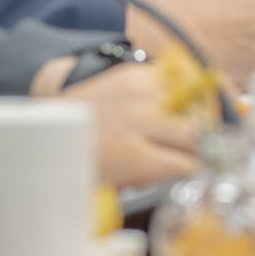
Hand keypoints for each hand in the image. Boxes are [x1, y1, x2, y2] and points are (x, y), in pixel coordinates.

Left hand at [65, 62, 199, 187]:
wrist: (54, 118)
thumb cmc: (83, 156)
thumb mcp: (111, 183)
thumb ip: (150, 178)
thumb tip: (185, 168)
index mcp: (132, 156)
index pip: (188, 163)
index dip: (192, 169)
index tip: (190, 168)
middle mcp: (140, 120)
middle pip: (195, 132)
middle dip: (199, 144)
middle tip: (193, 150)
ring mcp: (140, 91)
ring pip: (190, 104)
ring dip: (191, 117)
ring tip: (183, 126)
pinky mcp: (137, 72)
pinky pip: (174, 82)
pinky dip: (177, 95)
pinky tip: (169, 105)